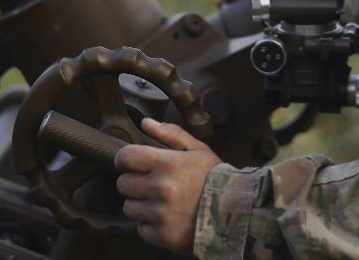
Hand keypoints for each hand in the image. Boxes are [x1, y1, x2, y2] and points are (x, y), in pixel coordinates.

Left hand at [115, 118, 221, 254]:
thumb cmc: (216, 178)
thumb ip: (170, 134)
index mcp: (168, 164)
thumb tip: (146, 122)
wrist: (235, 212)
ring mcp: (161, 215)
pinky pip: (140, 229)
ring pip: (129, 207)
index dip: (125, 159)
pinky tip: (165, 218)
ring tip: (159, 202)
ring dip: (140, 204)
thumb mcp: (198, 149)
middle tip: (150, 183)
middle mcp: (161, 189)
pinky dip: (149, 225)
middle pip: (123, 184)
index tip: (131, 163)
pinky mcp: (162, 236)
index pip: (125, 157)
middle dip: (133, 182)